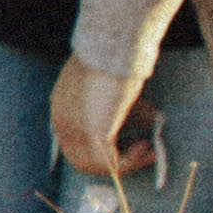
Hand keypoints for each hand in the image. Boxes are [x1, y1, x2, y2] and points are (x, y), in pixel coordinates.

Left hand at [49, 54, 158, 181]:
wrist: (113, 48)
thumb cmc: (117, 59)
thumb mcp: (117, 88)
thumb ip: (127, 107)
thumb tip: (151, 120)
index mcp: (61, 106)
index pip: (74, 140)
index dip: (103, 145)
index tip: (131, 141)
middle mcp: (61, 121)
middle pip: (80, 158)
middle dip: (112, 159)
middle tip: (141, 149)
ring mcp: (72, 129)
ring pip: (91, 165)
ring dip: (122, 163)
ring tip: (147, 149)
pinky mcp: (90, 134)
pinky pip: (107, 164)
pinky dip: (129, 162)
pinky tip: (147, 147)